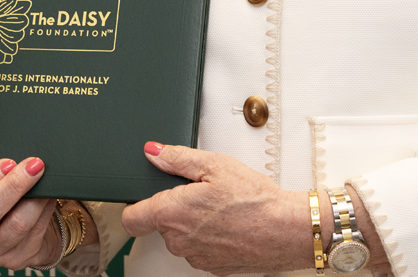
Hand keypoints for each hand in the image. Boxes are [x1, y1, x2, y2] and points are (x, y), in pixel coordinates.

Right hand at [0, 157, 62, 270]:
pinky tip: (48, 197)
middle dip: (14, 184)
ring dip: (35, 198)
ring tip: (43, 180)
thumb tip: (14, 163)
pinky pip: (33, 231)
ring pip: (16, 224)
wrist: (15, 233)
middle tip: (33, 166)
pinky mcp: (14, 260)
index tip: (8, 163)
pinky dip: (44, 210)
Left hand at [121, 142, 310, 275]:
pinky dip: (208, 237)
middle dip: (173, 208)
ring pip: (180, 237)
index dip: (135, 205)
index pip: (130, 218)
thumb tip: (153, 152)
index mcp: (171, 213)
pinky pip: (199, 249)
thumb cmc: (254, 198)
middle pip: (159, 224)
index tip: (144, 196)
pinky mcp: (212, 267)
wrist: (286, 230)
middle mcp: (178, 241)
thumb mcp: (214, 164)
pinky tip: (227, 223)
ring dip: (191, 223)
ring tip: (219, 208)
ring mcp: (195, 257)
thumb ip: (177, 158)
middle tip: (199, 192)